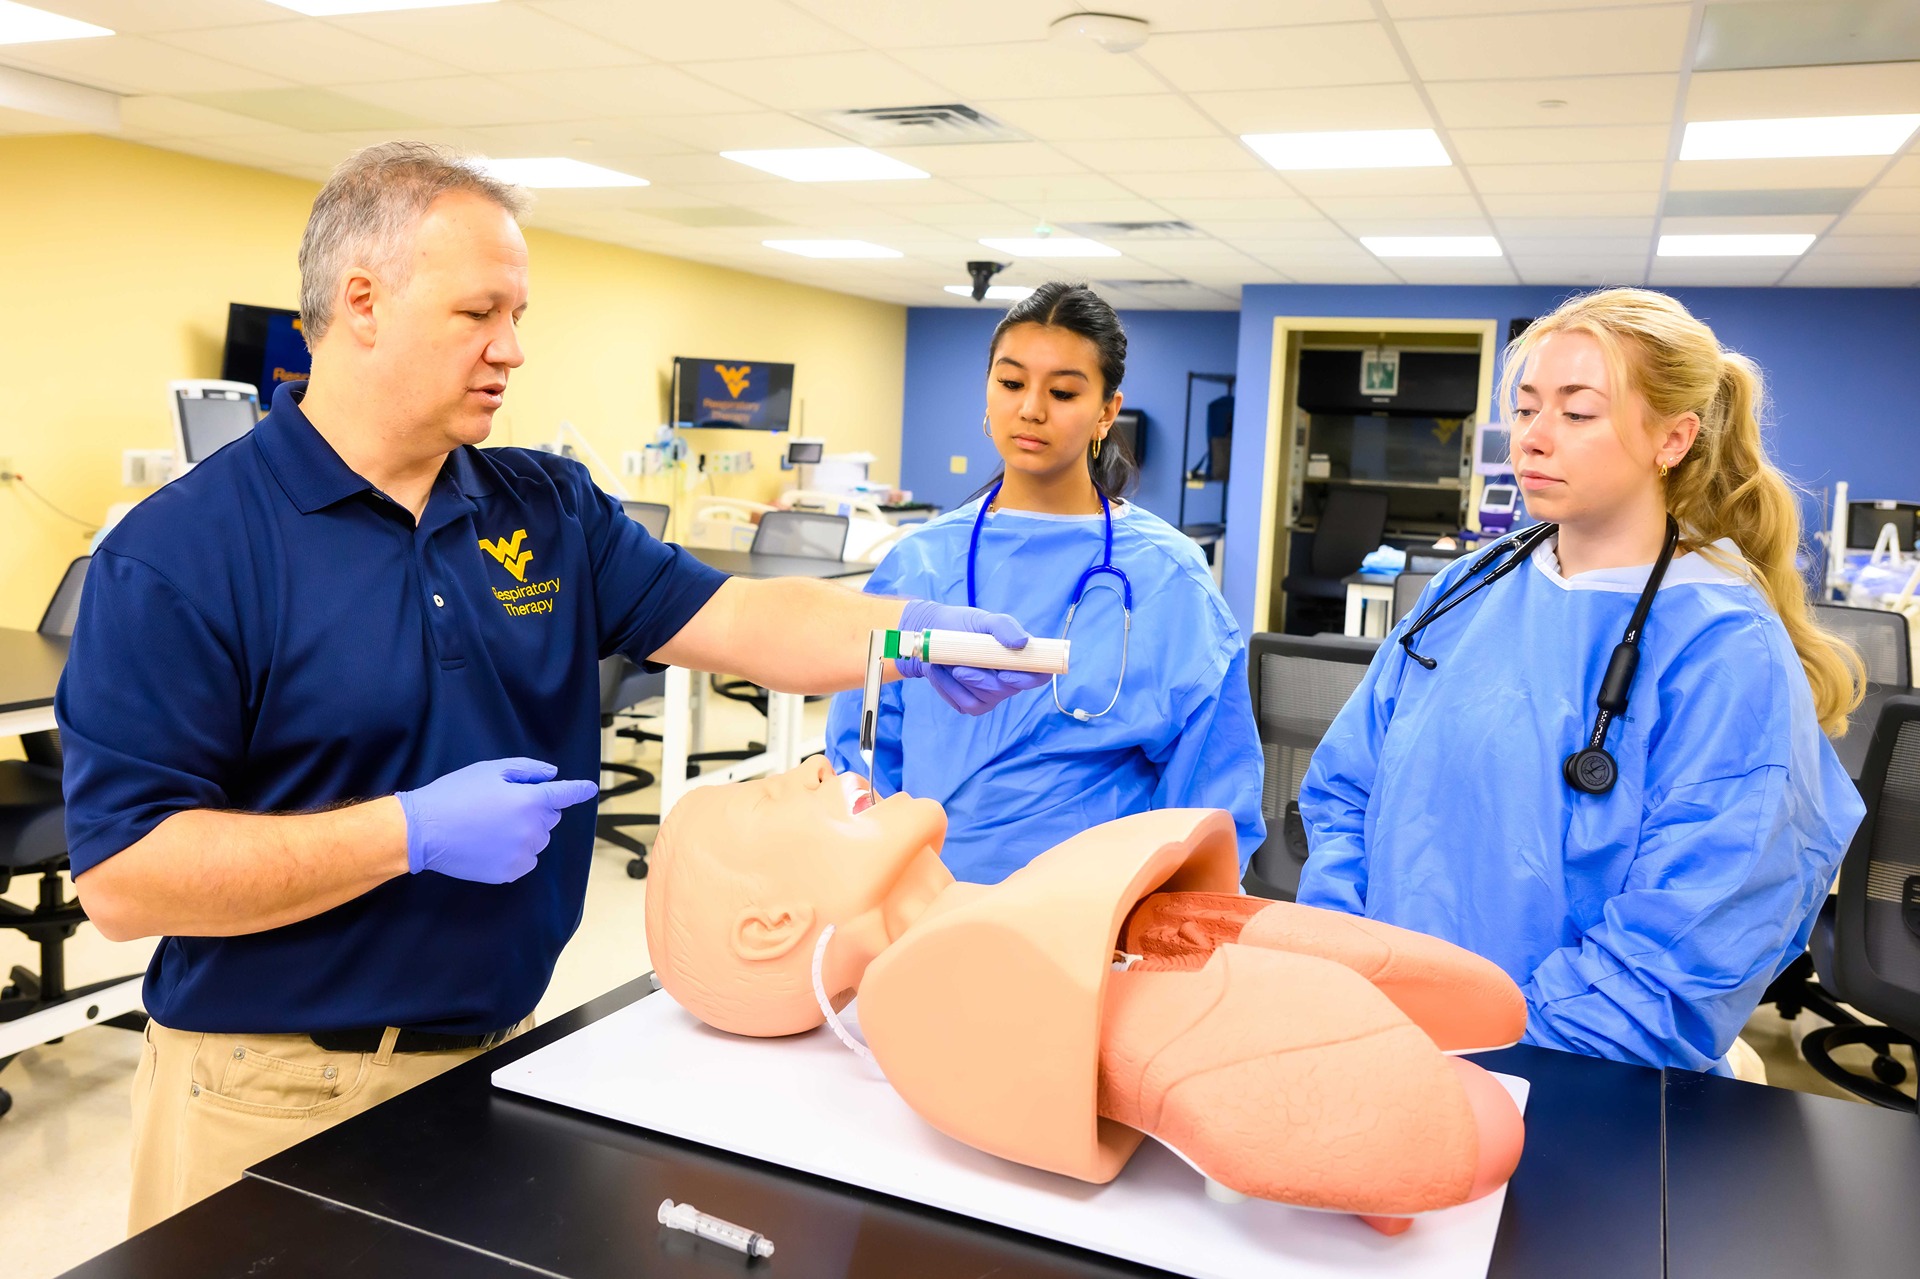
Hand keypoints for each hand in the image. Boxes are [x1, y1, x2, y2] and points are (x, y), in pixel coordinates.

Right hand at [397, 758, 598, 883]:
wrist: (424, 831)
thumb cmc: (455, 794)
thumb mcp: (489, 770)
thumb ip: (527, 770)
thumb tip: (553, 775)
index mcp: (530, 801)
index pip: (565, 795)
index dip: (579, 790)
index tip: (591, 789)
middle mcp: (533, 829)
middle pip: (550, 817)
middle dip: (536, 809)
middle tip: (503, 804)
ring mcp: (523, 853)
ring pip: (539, 839)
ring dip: (527, 831)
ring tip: (493, 825)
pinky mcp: (511, 872)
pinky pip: (526, 859)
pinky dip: (517, 852)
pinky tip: (491, 844)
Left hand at [895, 599, 1051, 714]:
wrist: (935, 639)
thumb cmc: (965, 626)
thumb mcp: (984, 620)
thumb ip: (1005, 627)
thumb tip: (1022, 642)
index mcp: (1021, 659)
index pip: (1039, 675)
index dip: (1027, 679)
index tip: (1004, 674)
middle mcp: (1011, 680)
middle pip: (1007, 690)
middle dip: (981, 680)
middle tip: (958, 667)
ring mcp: (992, 695)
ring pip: (983, 699)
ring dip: (961, 681)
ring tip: (947, 661)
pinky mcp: (973, 705)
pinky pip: (966, 704)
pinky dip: (950, 689)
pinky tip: (942, 673)